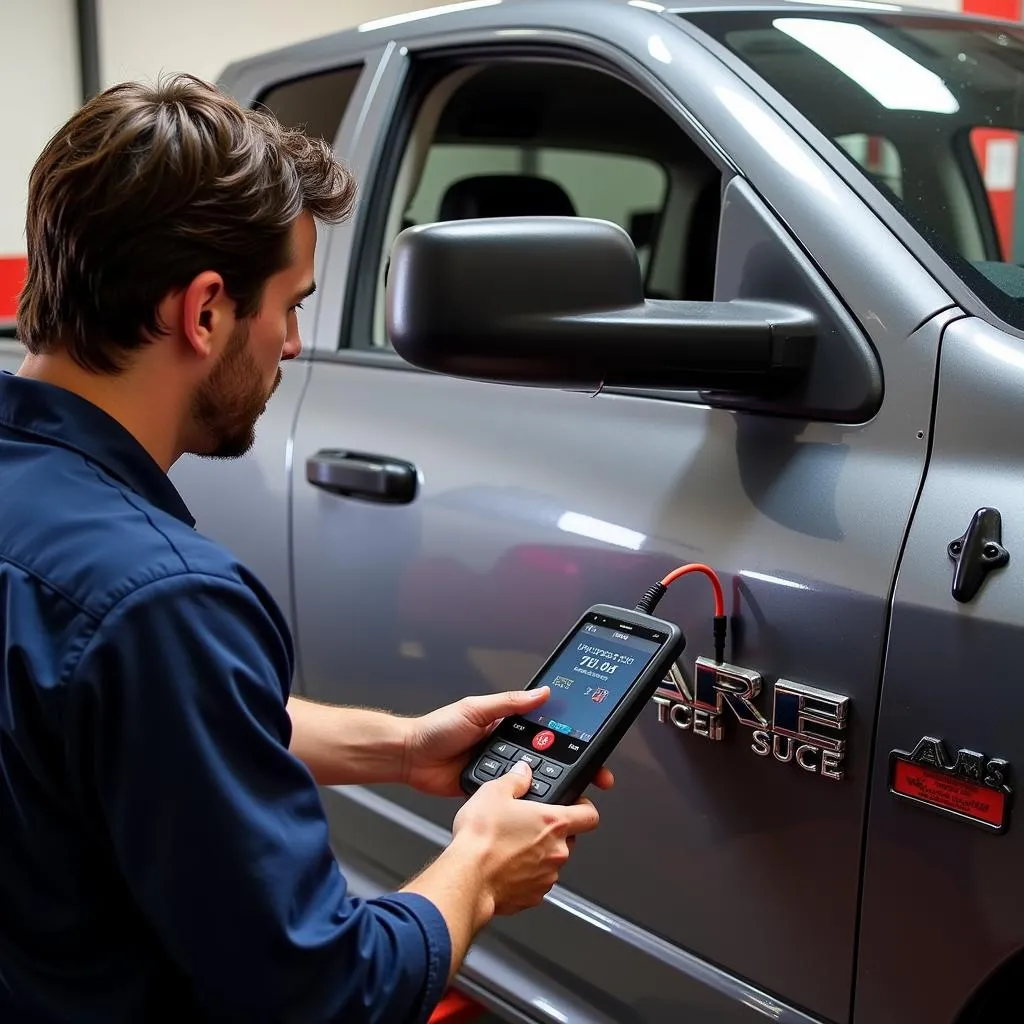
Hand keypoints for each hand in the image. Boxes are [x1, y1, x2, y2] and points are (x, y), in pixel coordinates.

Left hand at [402, 688, 614, 796]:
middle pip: (548, 758)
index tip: (593, 746)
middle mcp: (507, 747)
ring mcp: (500, 770)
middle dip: (573, 768)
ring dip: (550, 785)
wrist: (410, 757)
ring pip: (533, 780)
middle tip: (595, 778)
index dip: (572, 738)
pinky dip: (524, 802)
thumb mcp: (475, 708)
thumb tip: (541, 693)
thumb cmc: (436, 729)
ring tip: (573, 792)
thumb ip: (509, 702)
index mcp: (507, 724)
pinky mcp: (490, 791)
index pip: (548, 729)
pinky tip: (540, 806)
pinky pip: (512, 798)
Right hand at [451, 761, 600, 915]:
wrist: (467, 878)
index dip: (584, 808)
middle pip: (567, 838)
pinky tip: (503, 866)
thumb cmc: (481, 839)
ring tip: (508, 846)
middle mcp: (557, 851)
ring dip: (536, 854)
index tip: (576, 805)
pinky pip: (535, 882)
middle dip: (550, 832)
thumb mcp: (493, 792)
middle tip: (526, 825)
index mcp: (554, 823)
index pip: (590, 815)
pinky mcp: (533, 896)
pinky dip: (524, 875)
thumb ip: (515, 779)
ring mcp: (547, 877)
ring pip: (550, 861)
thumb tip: (522, 772)